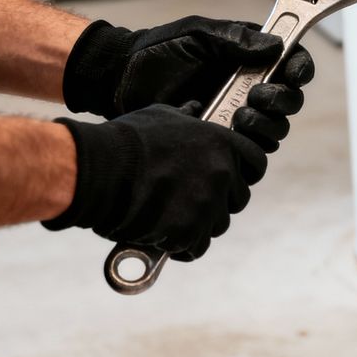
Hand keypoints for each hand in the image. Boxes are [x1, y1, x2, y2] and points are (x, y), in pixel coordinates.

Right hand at [45, 102, 267, 260]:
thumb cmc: (127, 139)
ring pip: (217, 225)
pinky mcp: (188, 231)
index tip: (232, 180)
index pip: (257, 163)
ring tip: (170, 219)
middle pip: (238, 199)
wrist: (100, 169)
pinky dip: (181, 246)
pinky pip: (195, 247)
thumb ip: (185, 117)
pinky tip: (163, 237)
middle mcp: (222, 174)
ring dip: (199, 225)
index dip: (246, 174)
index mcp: (222, 144)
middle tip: (189, 202)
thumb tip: (195, 109)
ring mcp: (207, 204)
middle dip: (219, 202)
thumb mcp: (162, 116)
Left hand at [61, 16, 314, 151]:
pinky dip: (248, 147)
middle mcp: (251, 87)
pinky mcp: (223, 140)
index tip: (295, 75)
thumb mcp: (198, 35)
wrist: (121, 81)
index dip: (301, 70)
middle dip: (281, 101)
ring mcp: (238, 115)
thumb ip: (237, 39)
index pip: (292, 64)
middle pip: (291, 101)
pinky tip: (227, 135)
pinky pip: (250, 151)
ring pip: (276, 130)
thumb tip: (275, 47)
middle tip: (256, 97)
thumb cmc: (158, 52)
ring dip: (266, 125)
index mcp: (251, 58)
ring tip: (238, 117)